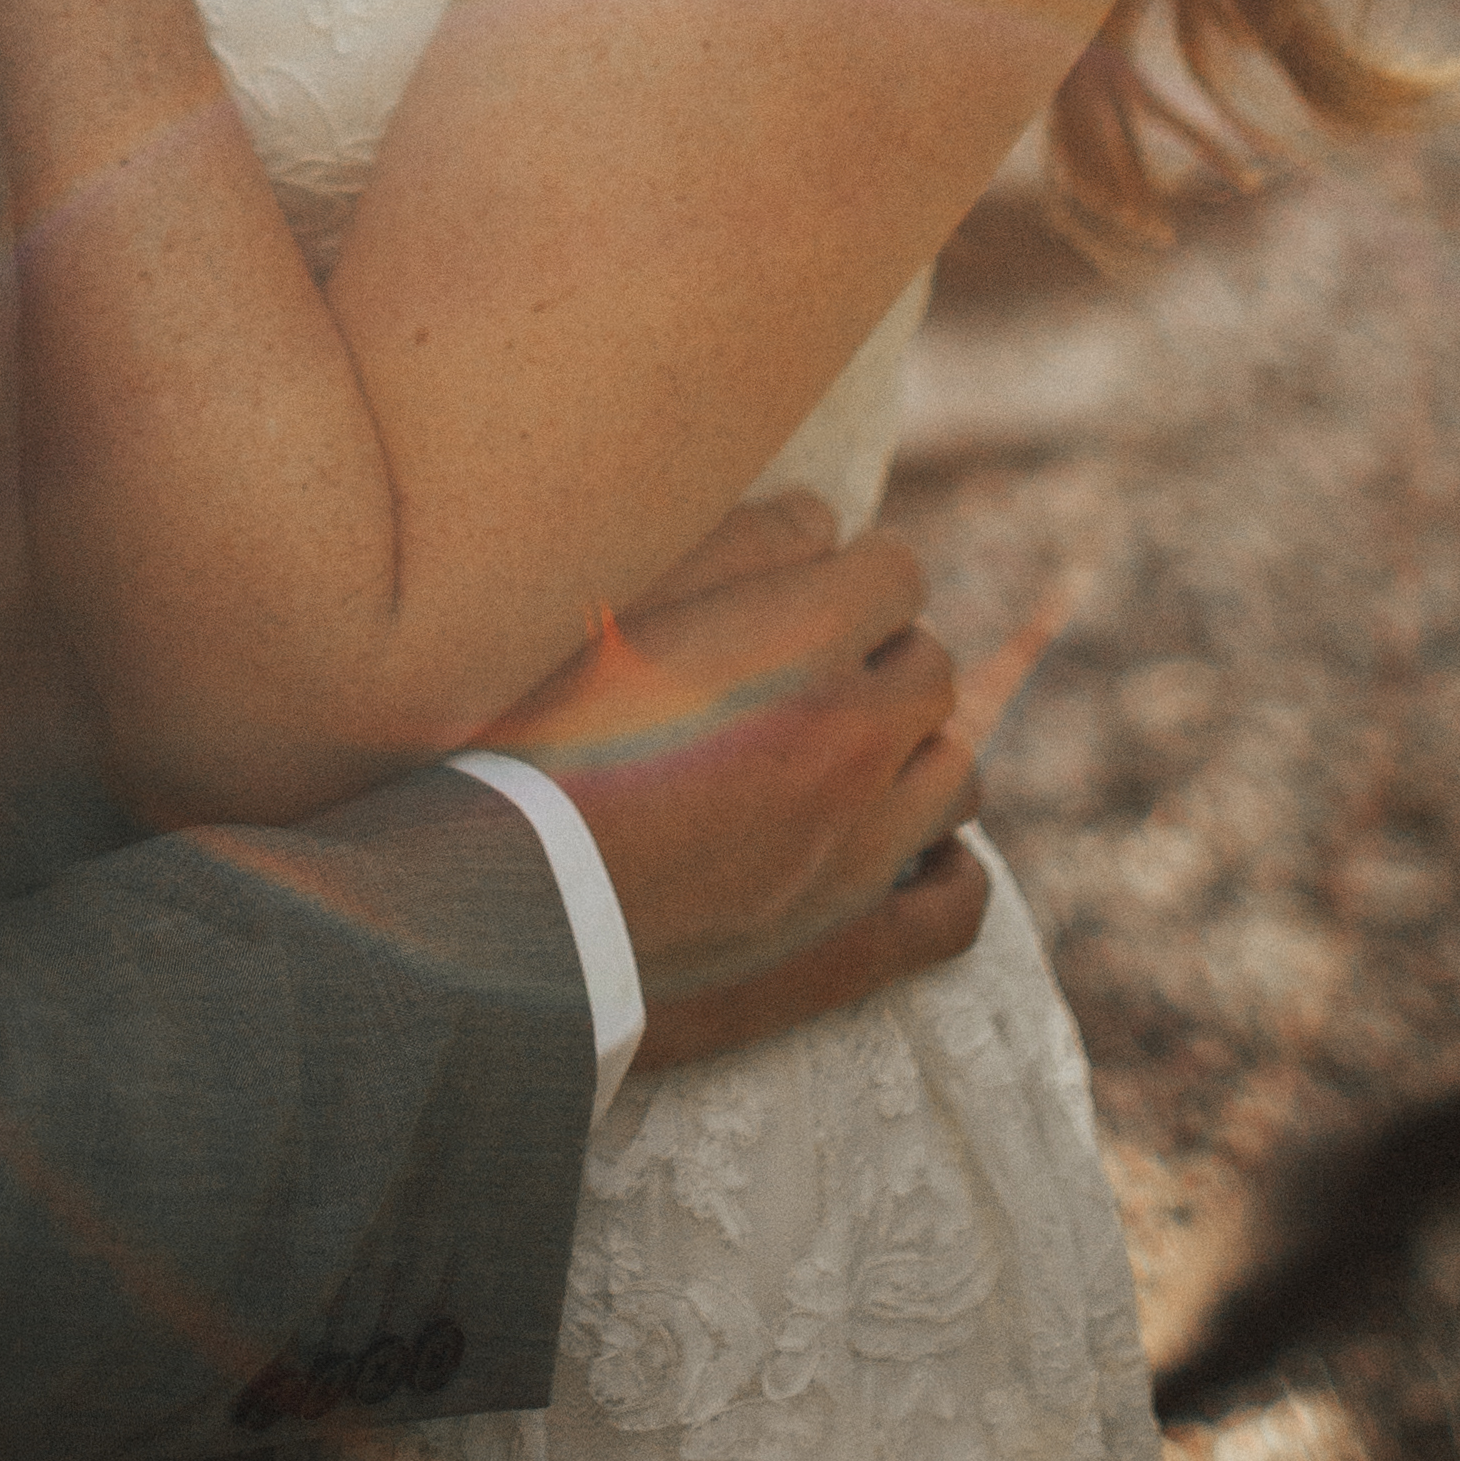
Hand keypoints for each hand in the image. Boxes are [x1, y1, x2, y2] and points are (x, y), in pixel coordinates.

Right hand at [486, 524, 980, 1030]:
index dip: (857, 572)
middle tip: (824, 668)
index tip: (822, 586)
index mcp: (807, 638)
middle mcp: (856, 737)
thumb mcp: (622, 597)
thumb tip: (826, 519)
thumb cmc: (537, 729)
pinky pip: (956, 903)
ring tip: (855, 757)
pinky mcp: (849, 941)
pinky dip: (949, 871)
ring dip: (915, 752)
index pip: (898, 573)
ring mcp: (862, 848)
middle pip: (931, 670)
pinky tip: (917, 853)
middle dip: (886, 657)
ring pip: (954, 773)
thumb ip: (740, 541)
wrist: (503, 895)